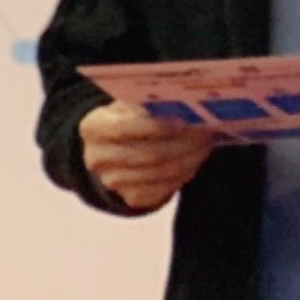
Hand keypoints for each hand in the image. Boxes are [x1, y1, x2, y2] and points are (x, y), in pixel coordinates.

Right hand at [79, 98, 215, 213]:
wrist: (113, 150)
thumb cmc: (126, 119)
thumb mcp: (127, 105)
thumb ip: (146, 103)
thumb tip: (181, 103)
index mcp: (93, 128)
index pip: (124, 128)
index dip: (156, 126)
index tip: (184, 120)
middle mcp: (97, 158)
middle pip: (148, 153)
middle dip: (182, 143)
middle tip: (206, 132)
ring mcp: (113, 181)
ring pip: (161, 172)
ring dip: (189, 157)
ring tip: (206, 143)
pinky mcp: (131, 197)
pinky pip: (165, 188)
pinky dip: (185, 173)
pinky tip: (195, 159)